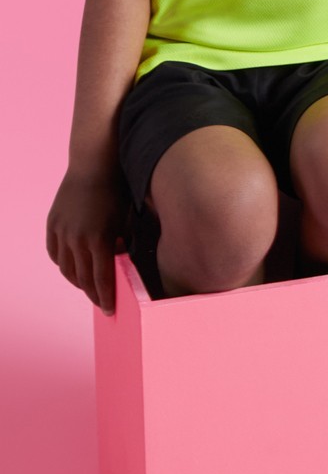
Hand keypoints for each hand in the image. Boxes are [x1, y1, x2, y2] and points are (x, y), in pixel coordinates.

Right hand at [46, 168, 125, 314]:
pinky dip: (64, 265)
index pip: (101, 279)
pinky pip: (56, 254)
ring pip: (66, 269)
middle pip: (83, 278)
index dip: (106, 297)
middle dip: (93, 294)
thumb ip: (124, 243)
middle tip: (102, 303)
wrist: (94, 163)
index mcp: (99, 239)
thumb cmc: (119, 188)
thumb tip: (124, 264)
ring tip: (89, 287)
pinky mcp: (53, 225)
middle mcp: (77, 239)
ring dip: (78, 281)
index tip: (111, 310)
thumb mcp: (128, 217)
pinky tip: (74, 268)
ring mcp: (61, 232)